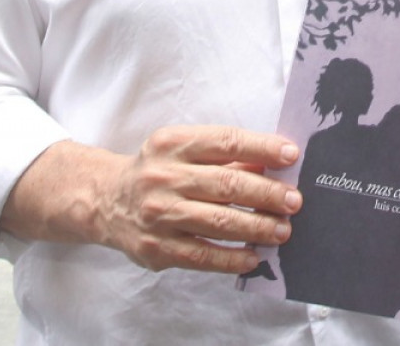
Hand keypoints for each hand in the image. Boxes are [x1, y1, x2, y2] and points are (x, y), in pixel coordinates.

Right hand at [86, 126, 301, 273]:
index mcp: (173, 144)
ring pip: (218, 223)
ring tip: (283, 230)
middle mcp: (163, 177)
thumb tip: (273, 166)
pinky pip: (202, 256)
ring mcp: (158, 215)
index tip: (292, 156)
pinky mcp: (156, 248)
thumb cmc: (158, 170)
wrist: (106, 200)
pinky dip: (231, 258)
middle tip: (294, 201)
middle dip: (267, 194)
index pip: (226, 142)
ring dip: (256, 228)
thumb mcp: (182, 150)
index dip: (262, 148)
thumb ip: (224, 156)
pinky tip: (253, 257)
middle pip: (226, 185)